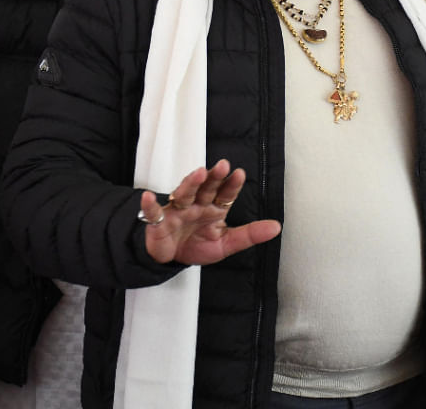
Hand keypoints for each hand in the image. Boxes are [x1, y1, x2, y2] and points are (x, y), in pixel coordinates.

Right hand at [141, 159, 281, 265]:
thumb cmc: (196, 245)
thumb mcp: (226, 244)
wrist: (170, 259)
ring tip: (198, 174)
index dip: (231, 184)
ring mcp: (177, 211)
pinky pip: (153, 212)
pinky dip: (149, 205)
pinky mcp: (159, 221)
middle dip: (213, 177)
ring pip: (184, 194)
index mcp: (213, 208)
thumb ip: (249, 235)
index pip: (225, 194)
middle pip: (205, 188)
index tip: (239, 173)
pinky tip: (149, 197)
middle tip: (222, 166)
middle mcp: (196, 205)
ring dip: (190, 184)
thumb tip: (276, 227)